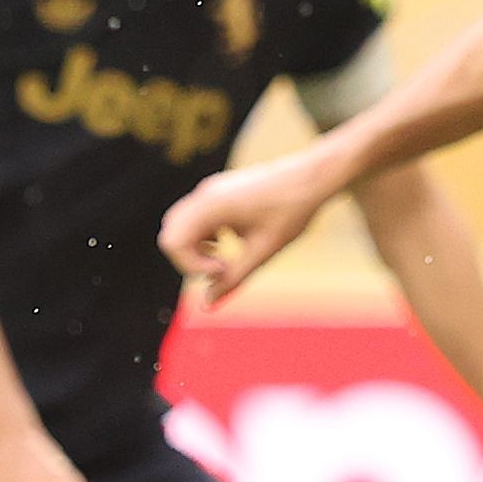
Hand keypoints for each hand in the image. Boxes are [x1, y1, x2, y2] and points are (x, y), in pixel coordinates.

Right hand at [159, 148, 341, 300]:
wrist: (312, 177)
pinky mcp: (217, 192)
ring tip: (224, 255)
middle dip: (188, 258)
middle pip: (170, 234)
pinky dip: (203, 236)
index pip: (173, 242)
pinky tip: (228, 240)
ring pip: (180, 226)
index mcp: (212, 207)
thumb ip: (233, 278)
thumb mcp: (264, 250)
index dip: (191, 265)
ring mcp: (209, 191)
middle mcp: (204, 195)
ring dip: (195, 248)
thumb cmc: (291, 211)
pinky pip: (194, 218)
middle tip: (220, 267)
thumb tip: (207, 304)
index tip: (222, 270)